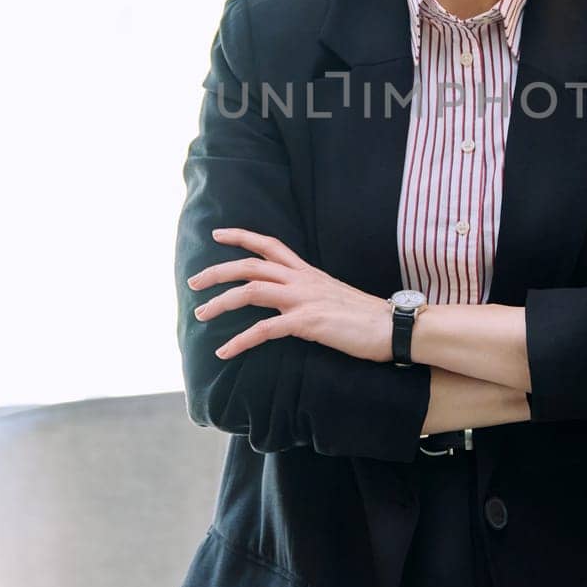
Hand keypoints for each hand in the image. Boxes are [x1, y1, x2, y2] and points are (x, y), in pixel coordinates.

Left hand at [188, 227, 392, 361]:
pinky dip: (240, 340)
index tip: (218, 234)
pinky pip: (264, 329)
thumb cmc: (367, 318)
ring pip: (252, 290)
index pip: (270, 245)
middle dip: (218, 271)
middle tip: (193, 282)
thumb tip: (295, 303)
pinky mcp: (307, 323)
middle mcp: (303, 280)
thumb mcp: (335, 296)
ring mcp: (304, 299)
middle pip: (251, 265)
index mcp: (308, 273)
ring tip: (200, 315)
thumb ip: (311, 294)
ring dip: (220, 301)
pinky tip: (225, 352)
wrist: (393, 327)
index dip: (242, 237)